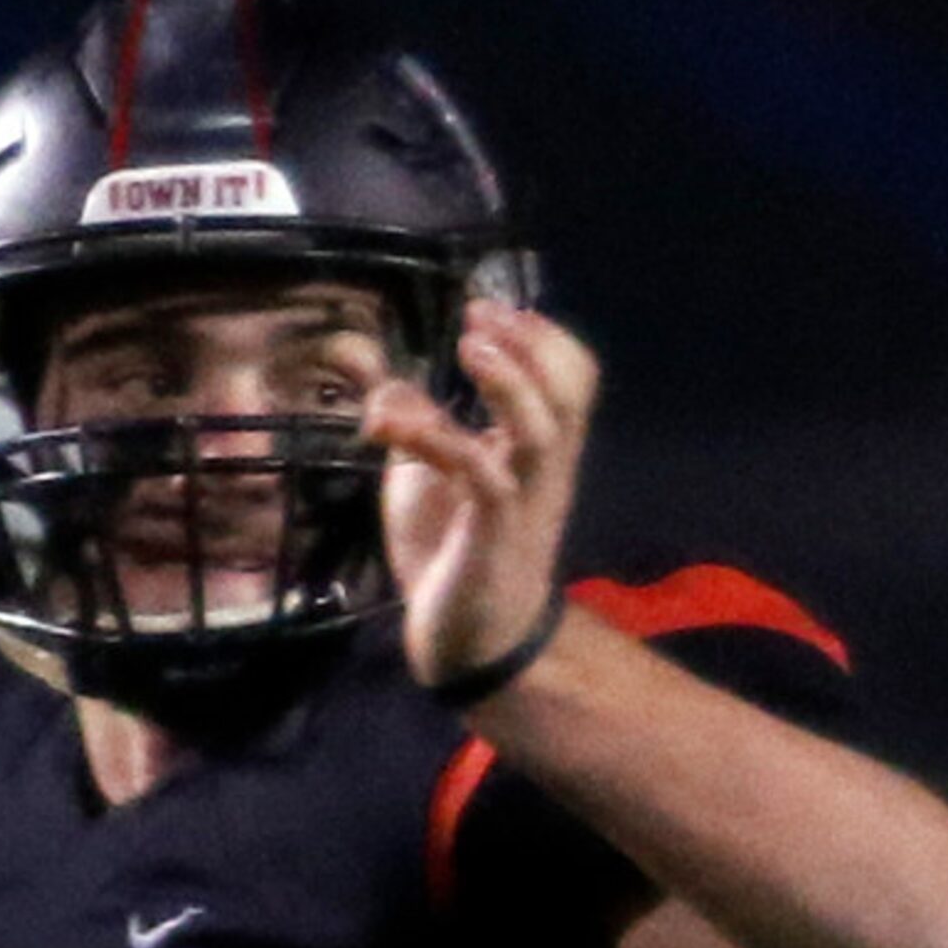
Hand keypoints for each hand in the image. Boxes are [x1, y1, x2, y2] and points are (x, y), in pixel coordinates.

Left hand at [363, 301, 599, 688]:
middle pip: (571, 391)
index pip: (572, 378)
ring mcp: (523, 500)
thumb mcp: (424, 472)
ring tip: (470, 347)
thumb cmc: (452, 550)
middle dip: (530, 344)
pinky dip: (445, 442)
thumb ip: (410, 420)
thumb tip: (375, 372)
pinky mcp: (491, 534)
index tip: (489, 309)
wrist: (466, 638)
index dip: (541, 336)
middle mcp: (543, 470)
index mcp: (537, 450)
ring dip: (508, 381)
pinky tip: (400, 429)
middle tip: (479, 318)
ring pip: (543, 428)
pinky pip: (483, 477)